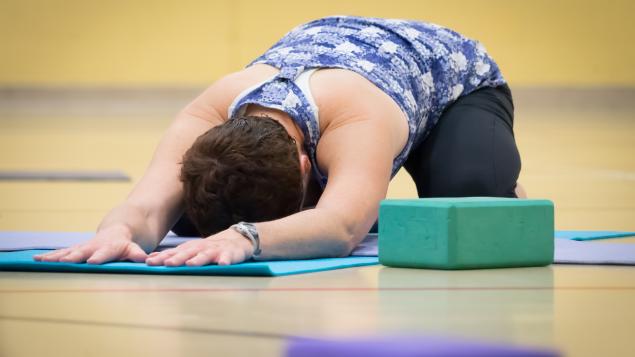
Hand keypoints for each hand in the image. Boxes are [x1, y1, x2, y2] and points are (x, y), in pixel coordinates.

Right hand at [33, 225, 147, 263]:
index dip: (100, 256)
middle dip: (73, 257)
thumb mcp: (136, 247)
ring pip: (68, 252)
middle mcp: (95, 245)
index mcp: (111, 245)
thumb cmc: (129, 242)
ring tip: (42, 261)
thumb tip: (145, 259)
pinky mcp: (76, 249)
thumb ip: (137, 253)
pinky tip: (35, 260)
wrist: (119, 227)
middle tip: (63, 262)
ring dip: (56, 257)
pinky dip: (50, 257)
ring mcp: (84, 247)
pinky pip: (62, 253)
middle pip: (83, 251)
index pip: (106, 252)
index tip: (92, 262)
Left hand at [146, 228, 254, 265]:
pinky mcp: (230, 253)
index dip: (162, 257)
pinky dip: (225, 260)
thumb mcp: (191, 250)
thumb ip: (173, 255)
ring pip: (206, 255)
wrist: (237, 239)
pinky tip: (223, 264)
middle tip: (167, 264)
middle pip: (188, 253)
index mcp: (191, 248)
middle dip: (177, 258)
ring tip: (191, 264)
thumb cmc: (209, 248)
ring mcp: (216, 250)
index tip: (149, 263)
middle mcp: (201, 248)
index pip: (174, 253)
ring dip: (198, 259)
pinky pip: (228, 257)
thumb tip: (150, 260)